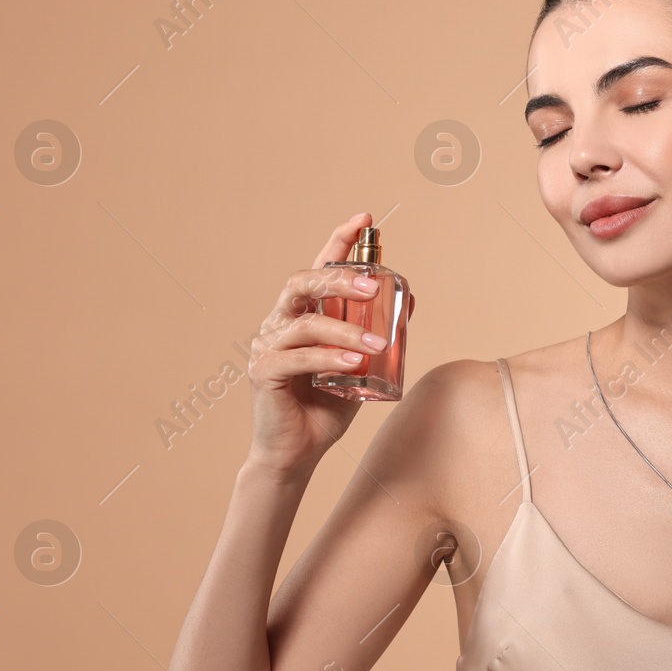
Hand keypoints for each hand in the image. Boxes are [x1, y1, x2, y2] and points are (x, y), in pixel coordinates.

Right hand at [244, 213, 412, 472]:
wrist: (299, 451)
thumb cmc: (327, 405)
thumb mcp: (362, 365)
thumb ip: (378, 333)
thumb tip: (408, 298)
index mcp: (304, 313)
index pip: (319, 267)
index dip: (338, 240)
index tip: (365, 219)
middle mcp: (281, 322)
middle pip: (303, 282)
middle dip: (340, 277)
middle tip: (374, 285)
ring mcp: (269, 345)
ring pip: (305, 321)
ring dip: (345, 330)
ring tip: (377, 345)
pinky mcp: (263, 372)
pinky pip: (297, 357)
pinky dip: (328, 357)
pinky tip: (353, 363)